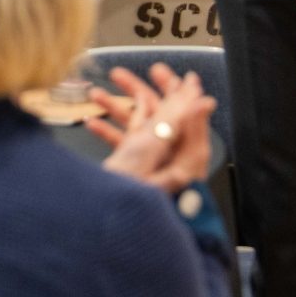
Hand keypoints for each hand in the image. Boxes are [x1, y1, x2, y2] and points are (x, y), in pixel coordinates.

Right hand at [89, 63, 215, 196]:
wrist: (151, 227)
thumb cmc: (174, 197)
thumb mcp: (184, 157)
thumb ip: (192, 126)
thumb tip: (204, 100)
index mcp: (186, 142)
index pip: (182, 106)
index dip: (172, 86)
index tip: (157, 69)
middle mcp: (169, 147)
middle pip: (154, 110)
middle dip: (134, 89)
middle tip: (116, 74)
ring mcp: (150, 157)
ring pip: (133, 124)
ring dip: (113, 107)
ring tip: (93, 94)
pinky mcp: (134, 168)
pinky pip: (121, 144)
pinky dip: (106, 132)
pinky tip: (90, 123)